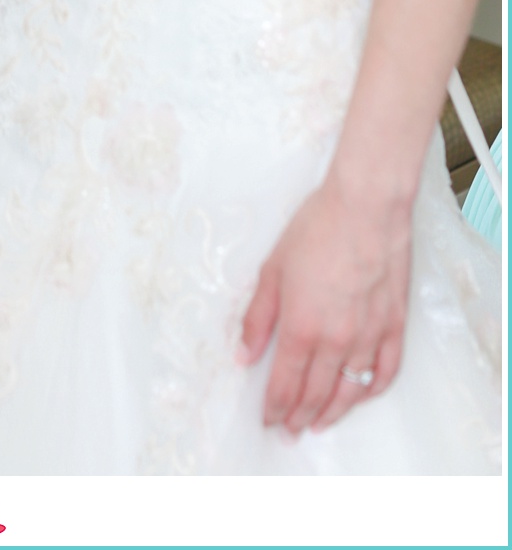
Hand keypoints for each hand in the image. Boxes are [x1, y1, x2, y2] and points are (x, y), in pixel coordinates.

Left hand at [237, 175, 410, 433]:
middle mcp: (337, 341)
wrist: (366, 207)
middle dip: (299, 416)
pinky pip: (385, 372)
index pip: (284, 385)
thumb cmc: (316, 229)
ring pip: (350, 391)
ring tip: (319, 424)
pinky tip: (361, 395)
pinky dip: (371, 390)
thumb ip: (257, 318)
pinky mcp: (394, 326)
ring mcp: (369, 336)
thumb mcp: (272, 269)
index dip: (274, 408)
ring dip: (333, 413)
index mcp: (302, 328)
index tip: (267, 420)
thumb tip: (243, 356)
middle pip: (316, 394)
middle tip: (289, 430)